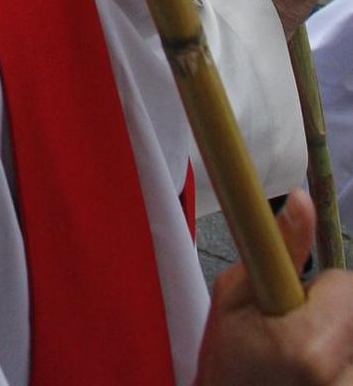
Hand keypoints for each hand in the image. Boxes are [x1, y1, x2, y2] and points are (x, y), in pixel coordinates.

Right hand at [196, 192, 352, 382]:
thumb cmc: (227, 364)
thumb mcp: (233, 298)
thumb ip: (278, 249)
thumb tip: (302, 200)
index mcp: (308, 348)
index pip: (347, 286)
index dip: (319, 289)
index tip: (294, 304)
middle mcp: (339, 379)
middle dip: (332, 315)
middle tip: (296, 333)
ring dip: (339, 341)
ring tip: (305, 359)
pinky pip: (352, 365)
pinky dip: (341, 363)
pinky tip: (314, 375)